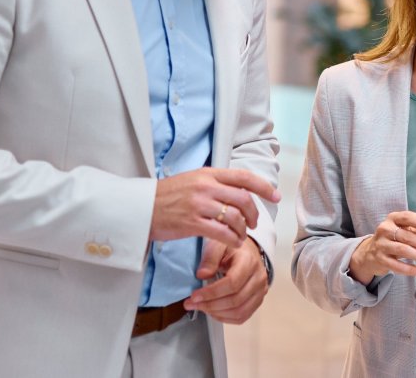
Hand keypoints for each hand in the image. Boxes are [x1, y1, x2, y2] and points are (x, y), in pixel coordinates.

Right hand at [150, 167, 280, 248]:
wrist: (140, 208)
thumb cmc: (166, 196)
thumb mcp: (192, 180)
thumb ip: (214, 183)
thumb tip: (239, 190)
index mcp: (207, 173)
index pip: (243, 177)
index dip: (264, 187)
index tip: (276, 196)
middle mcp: (205, 186)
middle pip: (243, 199)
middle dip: (254, 213)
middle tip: (253, 223)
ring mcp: (199, 204)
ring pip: (235, 217)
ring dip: (242, 229)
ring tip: (240, 235)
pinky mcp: (192, 223)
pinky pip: (222, 232)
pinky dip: (232, 239)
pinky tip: (232, 242)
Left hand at [184, 238, 268, 323]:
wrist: (247, 252)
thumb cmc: (231, 249)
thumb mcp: (218, 245)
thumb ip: (210, 258)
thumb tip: (202, 275)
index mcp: (249, 261)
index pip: (232, 283)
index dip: (211, 293)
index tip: (194, 296)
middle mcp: (259, 277)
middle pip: (236, 300)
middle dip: (210, 305)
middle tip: (191, 304)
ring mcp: (260, 291)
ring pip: (239, 312)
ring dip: (216, 313)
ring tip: (201, 307)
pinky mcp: (258, 301)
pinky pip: (242, 317)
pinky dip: (225, 318)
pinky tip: (212, 311)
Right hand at [348, 211, 415, 284]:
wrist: (370, 252)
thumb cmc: (393, 239)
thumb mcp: (404, 230)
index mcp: (393, 218)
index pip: (407, 217)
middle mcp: (385, 229)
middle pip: (406, 236)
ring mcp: (381, 244)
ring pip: (402, 250)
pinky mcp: (380, 259)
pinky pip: (397, 265)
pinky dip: (411, 269)